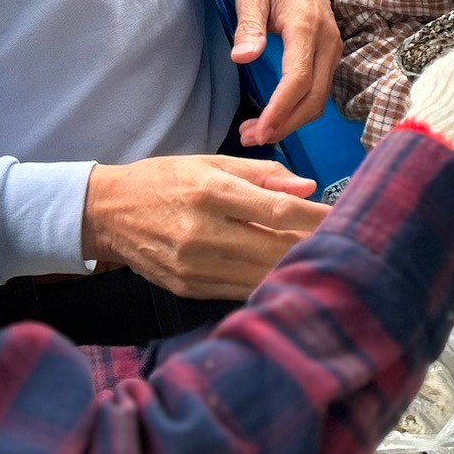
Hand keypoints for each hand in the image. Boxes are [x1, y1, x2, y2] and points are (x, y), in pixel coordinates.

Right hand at [83, 155, 326, 298]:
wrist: (106, 213)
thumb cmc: (164, 180)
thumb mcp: (209, 162)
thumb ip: (261, 174)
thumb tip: (309, 187)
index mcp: (210, 193)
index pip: (278, 211)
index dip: (318, 218)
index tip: (347, 217)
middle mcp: (202, 232)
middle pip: (275, 249)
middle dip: (314, 247)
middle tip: (346, 244)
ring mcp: (194, 266)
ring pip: (261, 276)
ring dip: (295, 270)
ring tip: (324, 262)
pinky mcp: (188, 288)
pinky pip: (240, 291)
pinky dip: (267, 283)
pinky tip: (287, 276)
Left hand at [234, 0, 342, 146]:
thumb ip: (248, 26)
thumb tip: (243, 58)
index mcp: (305, 26)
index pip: (299, 78)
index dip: (280, 109)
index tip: (260, 129)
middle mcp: (327, 41)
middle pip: (314, 97)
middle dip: (285, 123)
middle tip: (251, 138)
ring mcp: (333, 48)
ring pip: (320, 98)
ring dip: (292, 120)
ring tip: (258, 132)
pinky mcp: (330, 53)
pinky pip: (320, 89)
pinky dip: (299, 109)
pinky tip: (276, 116)